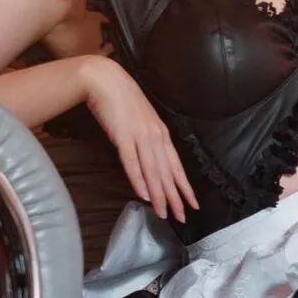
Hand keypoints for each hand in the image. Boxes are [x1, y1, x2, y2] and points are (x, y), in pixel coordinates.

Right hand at [82, 56, 197, 221]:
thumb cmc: (122, 100)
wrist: (105, 79)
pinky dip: (138, 179)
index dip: (185, 186)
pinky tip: (143, 194)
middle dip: (175, 197)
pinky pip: (132, 161)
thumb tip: (151, 159)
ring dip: (159, 195)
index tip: (192, 203)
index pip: (176, 165)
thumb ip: (147, 139)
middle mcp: (155, 136)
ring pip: (153, 171)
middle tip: (182, 217)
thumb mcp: (141, 121)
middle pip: (168, 173)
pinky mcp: (123, 136)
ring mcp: (140, 136)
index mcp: (161, 134)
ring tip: (164, 214)